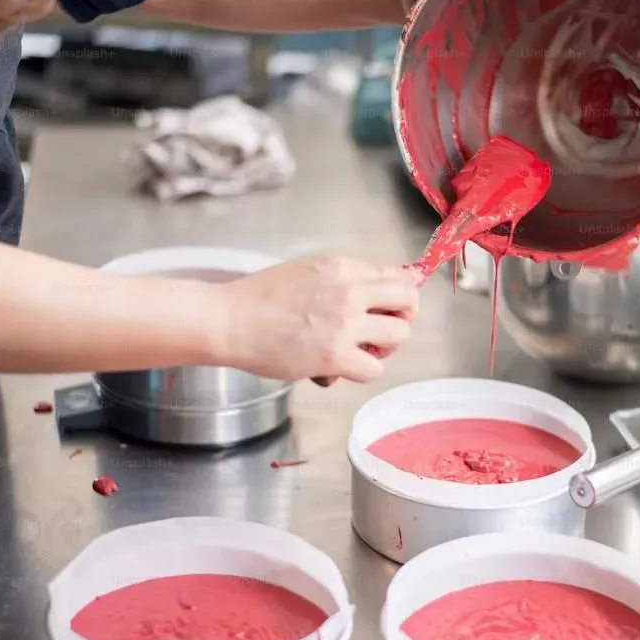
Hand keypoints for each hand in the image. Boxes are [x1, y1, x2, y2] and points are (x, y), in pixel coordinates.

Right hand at [221, 255, 418, 382]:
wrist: (230, 320)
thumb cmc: (262, 298)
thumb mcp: (310, 270)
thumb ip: (347, 277)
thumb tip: (385, 285)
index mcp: (344, 267)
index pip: (400, 276)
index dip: (401, 296)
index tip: (391, 309)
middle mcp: (350, 291)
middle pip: (409, 303)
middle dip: (400, 320)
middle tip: (379, 332)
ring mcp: (344, 324)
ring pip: (399, 337)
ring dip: (383, 348)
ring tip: (357, 351)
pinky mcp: (334, 356)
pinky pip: (374, 369)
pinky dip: (361, 372)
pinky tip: (339, 368)